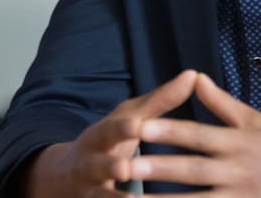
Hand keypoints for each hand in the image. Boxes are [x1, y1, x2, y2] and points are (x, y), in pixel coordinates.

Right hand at [24, 69, 197, 197]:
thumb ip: (160, 101)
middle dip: (111, 167)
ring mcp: (89, 189)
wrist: (67, 175)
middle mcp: (90, 163)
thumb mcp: (129, 119)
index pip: (110, 130)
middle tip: (124, 169)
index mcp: (100, 136)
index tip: (137, 126)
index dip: (123, 129)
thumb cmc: (111, 140)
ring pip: (100, 197)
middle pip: (99, 165)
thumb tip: (193, 75)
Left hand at [131, 72, 260, 196]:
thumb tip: (194, 76)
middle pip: (192, 170)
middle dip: (157, 169)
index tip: (138, 127)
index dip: (167, 131)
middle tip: (124, 167)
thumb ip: (222, 104)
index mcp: (239, 142)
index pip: (197, 135)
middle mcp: (239, 171)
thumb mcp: (258, 122)